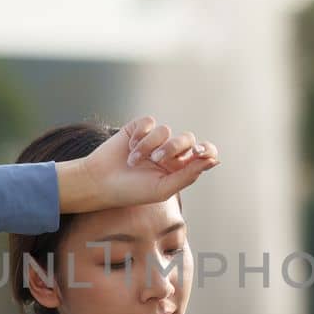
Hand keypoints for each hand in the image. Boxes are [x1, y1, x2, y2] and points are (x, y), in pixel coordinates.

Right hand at [76, 115, 219, 211]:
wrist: (99, 182)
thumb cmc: (131, 191)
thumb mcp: (163, 188)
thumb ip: (188, 175)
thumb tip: (214, 160)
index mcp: (179, 168)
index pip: (203, 153)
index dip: (206, 150)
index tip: (199, 152)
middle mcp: (169, 153)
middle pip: (186, 138)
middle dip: (173, 148)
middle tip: (157, 159)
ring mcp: (154, 140)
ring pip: (166, 130)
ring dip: (149, 146)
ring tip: (134, 161)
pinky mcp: (139, 128)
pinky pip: (150, 122)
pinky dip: (141, 135)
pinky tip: (130, 147)